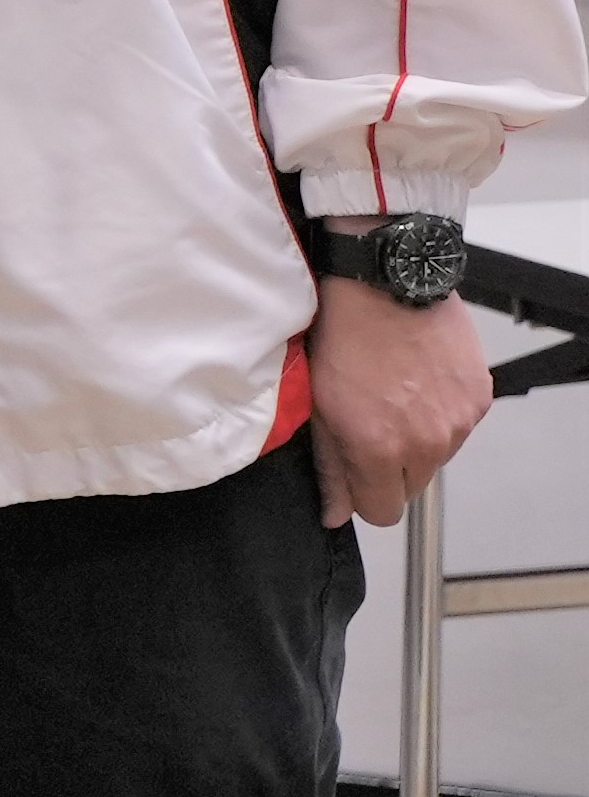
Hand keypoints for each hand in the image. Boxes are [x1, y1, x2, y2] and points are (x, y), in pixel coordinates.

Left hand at [306, 271, 491, 525]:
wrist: (384, 282)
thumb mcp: (319, 403)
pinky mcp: (479, 397)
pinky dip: (440, 413)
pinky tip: (417, 381)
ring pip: (437, 456)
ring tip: (393, 395)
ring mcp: (459, 420)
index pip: (382, 512)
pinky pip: (459, 425)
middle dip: (389, 468)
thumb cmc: (342, 335)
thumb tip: (336, 514)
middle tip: (369, 424)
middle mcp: (427, 442)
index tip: (354, 473)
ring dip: (417, 439)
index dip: (363, 495)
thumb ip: (332, 467)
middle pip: (410, 487)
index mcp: (381, 449)